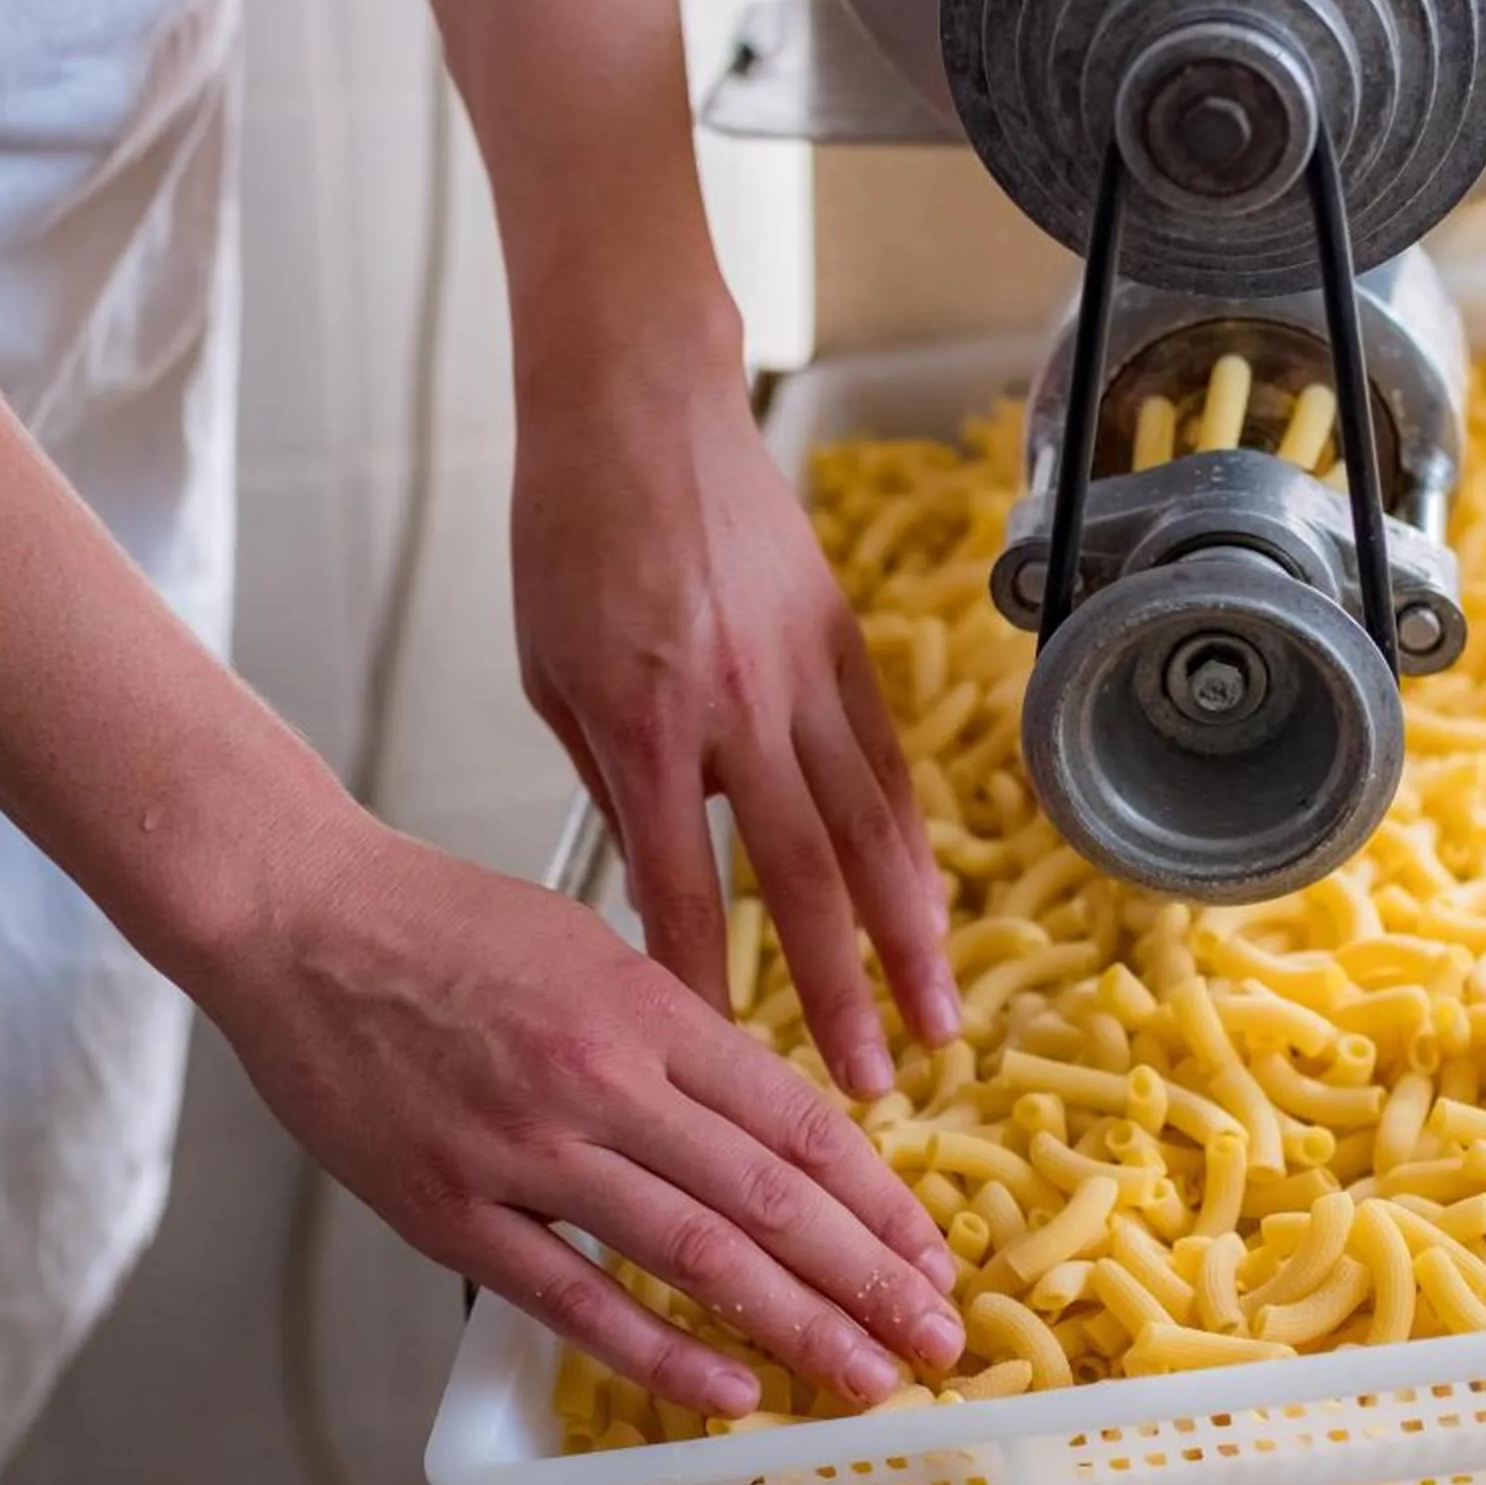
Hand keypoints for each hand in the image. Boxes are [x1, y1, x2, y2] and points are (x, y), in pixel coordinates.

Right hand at [206, 820, 964, 1415]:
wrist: (296, 917)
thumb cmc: (436, 923)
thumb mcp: (587, 944)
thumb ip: (672, 1028)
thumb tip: (756, 1108)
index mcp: (646, 1008)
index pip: (794, 1119)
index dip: (875, 1198)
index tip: (930, 1253)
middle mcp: (601, 1080)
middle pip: (767, 1194)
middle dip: (866, 1278)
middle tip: (936, 1339)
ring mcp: (525, 1149)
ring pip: (691, 1251)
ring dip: (793, 1324)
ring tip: (865, 1378)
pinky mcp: (449, 1208)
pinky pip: (572, 1294)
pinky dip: (655, 1350)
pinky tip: (725, 1388)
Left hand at [509, 300, 960, 1095]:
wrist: (638, 404)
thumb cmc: (568, 534)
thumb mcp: (549, 672)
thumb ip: (609, 776)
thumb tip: (653, 874)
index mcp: (642, 721)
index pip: (679, 882)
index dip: (701, 977)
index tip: (721, 1057)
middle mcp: (735, 706)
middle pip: (800, 876)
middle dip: (838, 988)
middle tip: (870, 1080)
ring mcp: (801, 670)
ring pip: (871, 825)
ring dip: (908, 933)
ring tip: (936, 1018)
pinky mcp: (841, 637)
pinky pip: (885, 757)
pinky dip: (911, 838)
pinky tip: (929, 900)